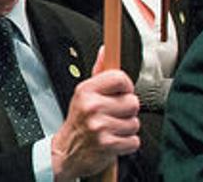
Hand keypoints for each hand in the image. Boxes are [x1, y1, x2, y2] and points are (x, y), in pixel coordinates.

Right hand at [51, 51, 139, 180]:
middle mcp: (92, 106)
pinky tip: (114, 140)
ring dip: (127, 129)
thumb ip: (99, 72)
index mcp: (86, 90)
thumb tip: (106, 50)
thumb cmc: (80, 121)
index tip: (119, 93)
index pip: (120, 78)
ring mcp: (99, 126)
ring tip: (112, 129)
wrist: (67, 151)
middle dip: (126, 111)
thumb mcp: (84, 94)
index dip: (125, 87)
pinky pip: (134, 141)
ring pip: (135, 123)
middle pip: (132, 102)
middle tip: (112, 115)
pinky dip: (127, 144)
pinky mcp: (107, 144)